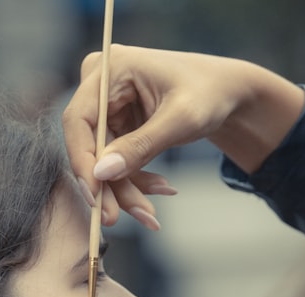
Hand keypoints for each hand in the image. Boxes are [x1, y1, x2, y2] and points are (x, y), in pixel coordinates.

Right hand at [62, 45, 304, 227]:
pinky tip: (161, 189)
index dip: (82, 160)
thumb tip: (102, 173)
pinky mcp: (115, 126)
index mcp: (111, 68)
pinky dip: (134, 181)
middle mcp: (99, 84)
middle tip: (114, 219)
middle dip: (107, 185)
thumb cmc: (209, 94)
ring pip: (101, 160)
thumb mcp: (181, 119)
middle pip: (88, 144)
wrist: (226, 93)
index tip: (94, 196)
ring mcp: (106, 106)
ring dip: (124, 190)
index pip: (78, 119)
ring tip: (151, 214)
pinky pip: (115, 162)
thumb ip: (141, 145)